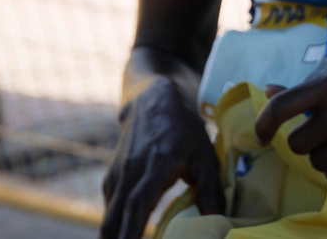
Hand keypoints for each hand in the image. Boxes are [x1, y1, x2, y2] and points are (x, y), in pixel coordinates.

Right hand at [101, 78, 224, 238]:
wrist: (154, 101)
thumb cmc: (184, 129)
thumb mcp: (205, 154)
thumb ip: (210, 188)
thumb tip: (216, 220)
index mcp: (155, 166)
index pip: (137, 204)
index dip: (131, 230)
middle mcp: (130, 171)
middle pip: (115, 216)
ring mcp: (118, 173)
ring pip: (109, 213)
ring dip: (113, 234)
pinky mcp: (112, 175)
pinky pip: (110, 206)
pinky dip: (113, 224)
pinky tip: (120, 235)